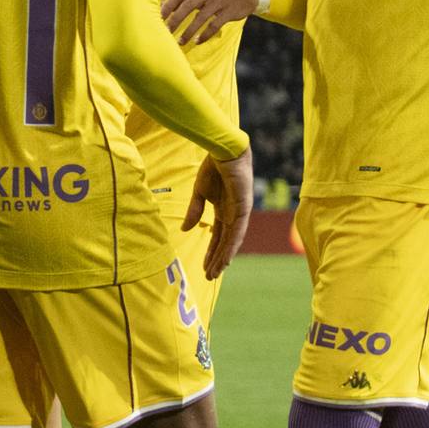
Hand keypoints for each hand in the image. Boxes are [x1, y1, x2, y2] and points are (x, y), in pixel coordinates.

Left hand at [161, 0, 265, 44]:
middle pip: (187, 5)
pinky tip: (197, 41)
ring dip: (189, 31)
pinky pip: (215, 25)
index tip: (158, 19)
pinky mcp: (229, 11)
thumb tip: (161, 6)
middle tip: (166, 32)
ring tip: (180, 42)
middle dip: (175, 20)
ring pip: (200, 17)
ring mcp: (220, 0)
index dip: (167, 6)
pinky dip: (205, 34)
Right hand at [186, 148, 254, 279]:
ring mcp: (239, 213)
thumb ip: (194, 211)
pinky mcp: (244, 209)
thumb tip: (185, 230)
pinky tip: (227, 259)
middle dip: (216, 260)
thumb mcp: (199, 192)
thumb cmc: (212, 167)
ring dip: (224, 258)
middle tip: (209, 276)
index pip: (217, 236)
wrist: (224, 150)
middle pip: (224, 243)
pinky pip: (237, 232)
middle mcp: (233, 215)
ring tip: (215, 273)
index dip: (211, 252)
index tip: (204, 266)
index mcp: (223, 210)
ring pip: (231, 242)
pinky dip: (232, 246)